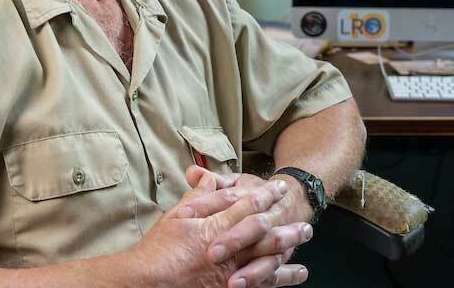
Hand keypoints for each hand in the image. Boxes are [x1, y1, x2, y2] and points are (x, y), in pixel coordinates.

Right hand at [127, 170, 305, 287]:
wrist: (149, 284)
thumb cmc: (159, 251)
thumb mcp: (174, 217)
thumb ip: (197, 198)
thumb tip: (207, 177)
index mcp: (213, 227)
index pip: (245, 206)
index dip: (264, 195)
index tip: (279, 187)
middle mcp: (227, 249)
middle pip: (264, 230)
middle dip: (284, 221)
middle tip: (303, 214)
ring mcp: (232, 271)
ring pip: (269, 255)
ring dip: (289, 244)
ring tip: (305, 234)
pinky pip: (264, 282)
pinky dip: (282, 276)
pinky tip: (297, 271)